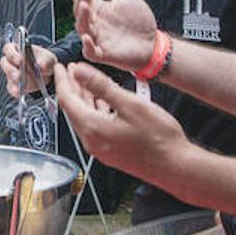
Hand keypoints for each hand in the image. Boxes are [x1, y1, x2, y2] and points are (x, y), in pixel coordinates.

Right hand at [0, 42, 55, 98]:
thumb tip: (41, 66)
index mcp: (17, 50)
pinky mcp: (13, 85)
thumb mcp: (48, 58)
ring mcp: (11, 74)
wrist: (48, 76)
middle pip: (4, 63)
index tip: (20, 60)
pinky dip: (17, 91)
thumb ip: (45, 61)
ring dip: (16, 81)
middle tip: (20, 75)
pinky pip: (12, 89)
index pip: (8, 48)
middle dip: (11, 70)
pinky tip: (23, 91)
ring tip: (25, 84)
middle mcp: (11, 61)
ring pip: (8, 77)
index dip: (12, 54)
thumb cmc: (45, 62)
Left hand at [52, 62, 193, 181]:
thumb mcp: (129, 104)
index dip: (62, 80)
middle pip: (73, 109)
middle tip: (71, 71)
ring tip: (85, 82)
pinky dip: (94, 111)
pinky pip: (95, 127)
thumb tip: (78, 71)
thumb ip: (101, 86)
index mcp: (92, 128)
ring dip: (83, 98)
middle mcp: (92, 141)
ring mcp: (100, 148)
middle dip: (71, 88)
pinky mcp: (110, 152)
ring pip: (84, 118)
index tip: (59, 67)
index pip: (67, 100)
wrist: (176, 167)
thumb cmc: (158, 138)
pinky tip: (102, 102)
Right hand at [69, 0, 158, 72]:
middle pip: (79, 9)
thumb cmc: (139, 23)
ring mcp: (97, 38)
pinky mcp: (104, 54)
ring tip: (86, 5)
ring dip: (82, 17)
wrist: (153, 44)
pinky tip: (86, 37)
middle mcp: (94, 23)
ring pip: (82, 28)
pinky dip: (87, 45)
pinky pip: (90, 51)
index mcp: (97, 9)